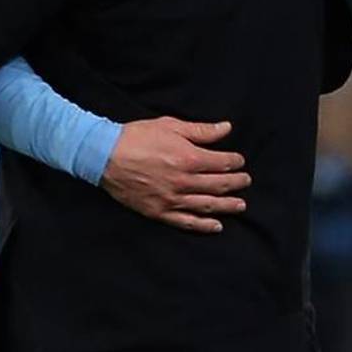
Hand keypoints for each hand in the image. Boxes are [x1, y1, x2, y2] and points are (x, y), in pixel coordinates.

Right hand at [100, 117, 249, 233]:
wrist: (105, 155)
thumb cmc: (138, 136)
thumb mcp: (170, 125)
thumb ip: (201, 131)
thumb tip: (226, 129)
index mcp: (189, 158)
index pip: (221, 163)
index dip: (234, 162)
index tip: (240, 161)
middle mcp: (184, 182)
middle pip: (219, 185)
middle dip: (236, 183)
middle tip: (246, 181)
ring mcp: (172, 199)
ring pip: (207, 206)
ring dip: (227, 206)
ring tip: (240, 205)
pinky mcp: (159, 212)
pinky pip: (187, 222)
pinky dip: (204, 225)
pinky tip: (216, 226)